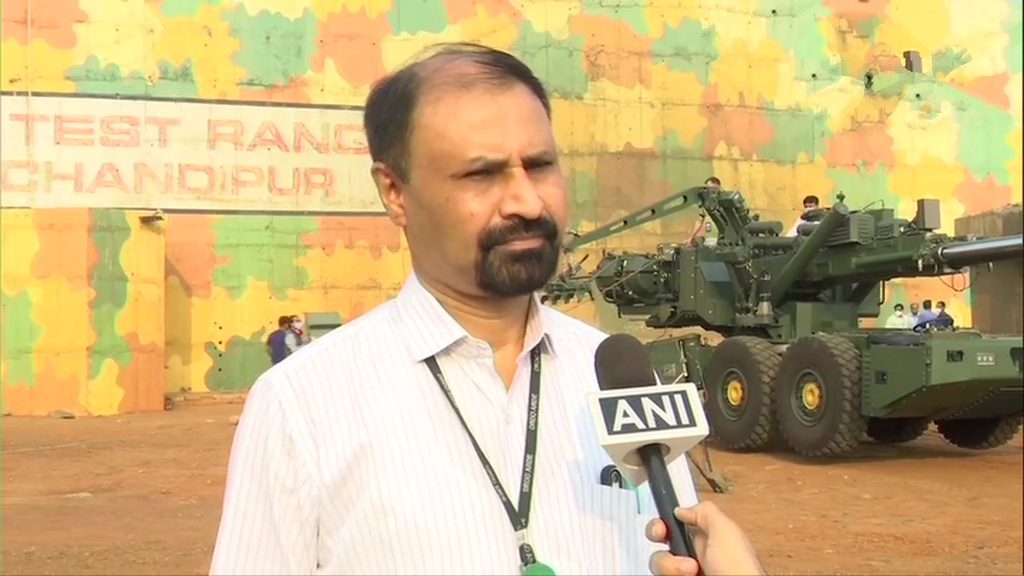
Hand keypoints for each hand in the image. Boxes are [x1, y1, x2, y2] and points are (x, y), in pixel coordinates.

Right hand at [646, 501, 763, 575]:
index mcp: (706, 539)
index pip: (674, 526)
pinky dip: (668, 575)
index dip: (662, 525)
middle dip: (664, 551)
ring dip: (670, 567)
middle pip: (662, 548)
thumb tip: (682, 509)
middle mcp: (694, 557)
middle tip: (678, 558)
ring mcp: (686, 574)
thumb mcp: (727, 531)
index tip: (661, 531)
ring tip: (691, 572)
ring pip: (659, 566)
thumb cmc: (740, 570)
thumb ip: (706, 512)